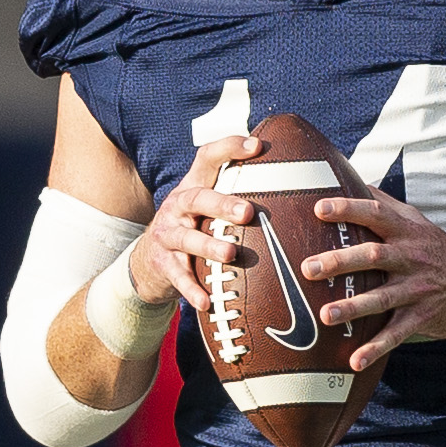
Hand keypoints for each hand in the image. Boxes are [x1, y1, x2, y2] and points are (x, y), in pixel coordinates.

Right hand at [136, 133, 259, 311]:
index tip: (257, 145)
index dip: (229, 148)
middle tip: (249, 212)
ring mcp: (167, 234)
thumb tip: (298, 185)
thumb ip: (238, 197)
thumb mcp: (209, 210)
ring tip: (230, 254)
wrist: (148, 264)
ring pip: (185, 237)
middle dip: (222, 203)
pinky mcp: (161, 263)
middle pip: (197, 198)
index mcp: (195, 187)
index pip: (208, 158)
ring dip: (208, 246)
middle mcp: (178, 206)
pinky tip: (206, 302)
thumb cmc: (195, 230)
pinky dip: (191, 289)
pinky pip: (177, 276)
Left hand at [307, 191, 445, 367]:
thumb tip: (352, 180)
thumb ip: (386, 205)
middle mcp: (411, 259)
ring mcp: (417, 290)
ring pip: (382, 298)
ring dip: (354, 308)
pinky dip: (376, 349)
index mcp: (407, 233)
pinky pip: (396, 335)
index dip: (349, 210)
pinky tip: (354, 361)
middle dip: (341, 262)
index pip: (376, 215)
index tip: (320, 209)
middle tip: (309, 268)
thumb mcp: (418, 222)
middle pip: (373, 256)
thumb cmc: (437, 250)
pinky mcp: (422, 317)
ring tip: (326, 316)